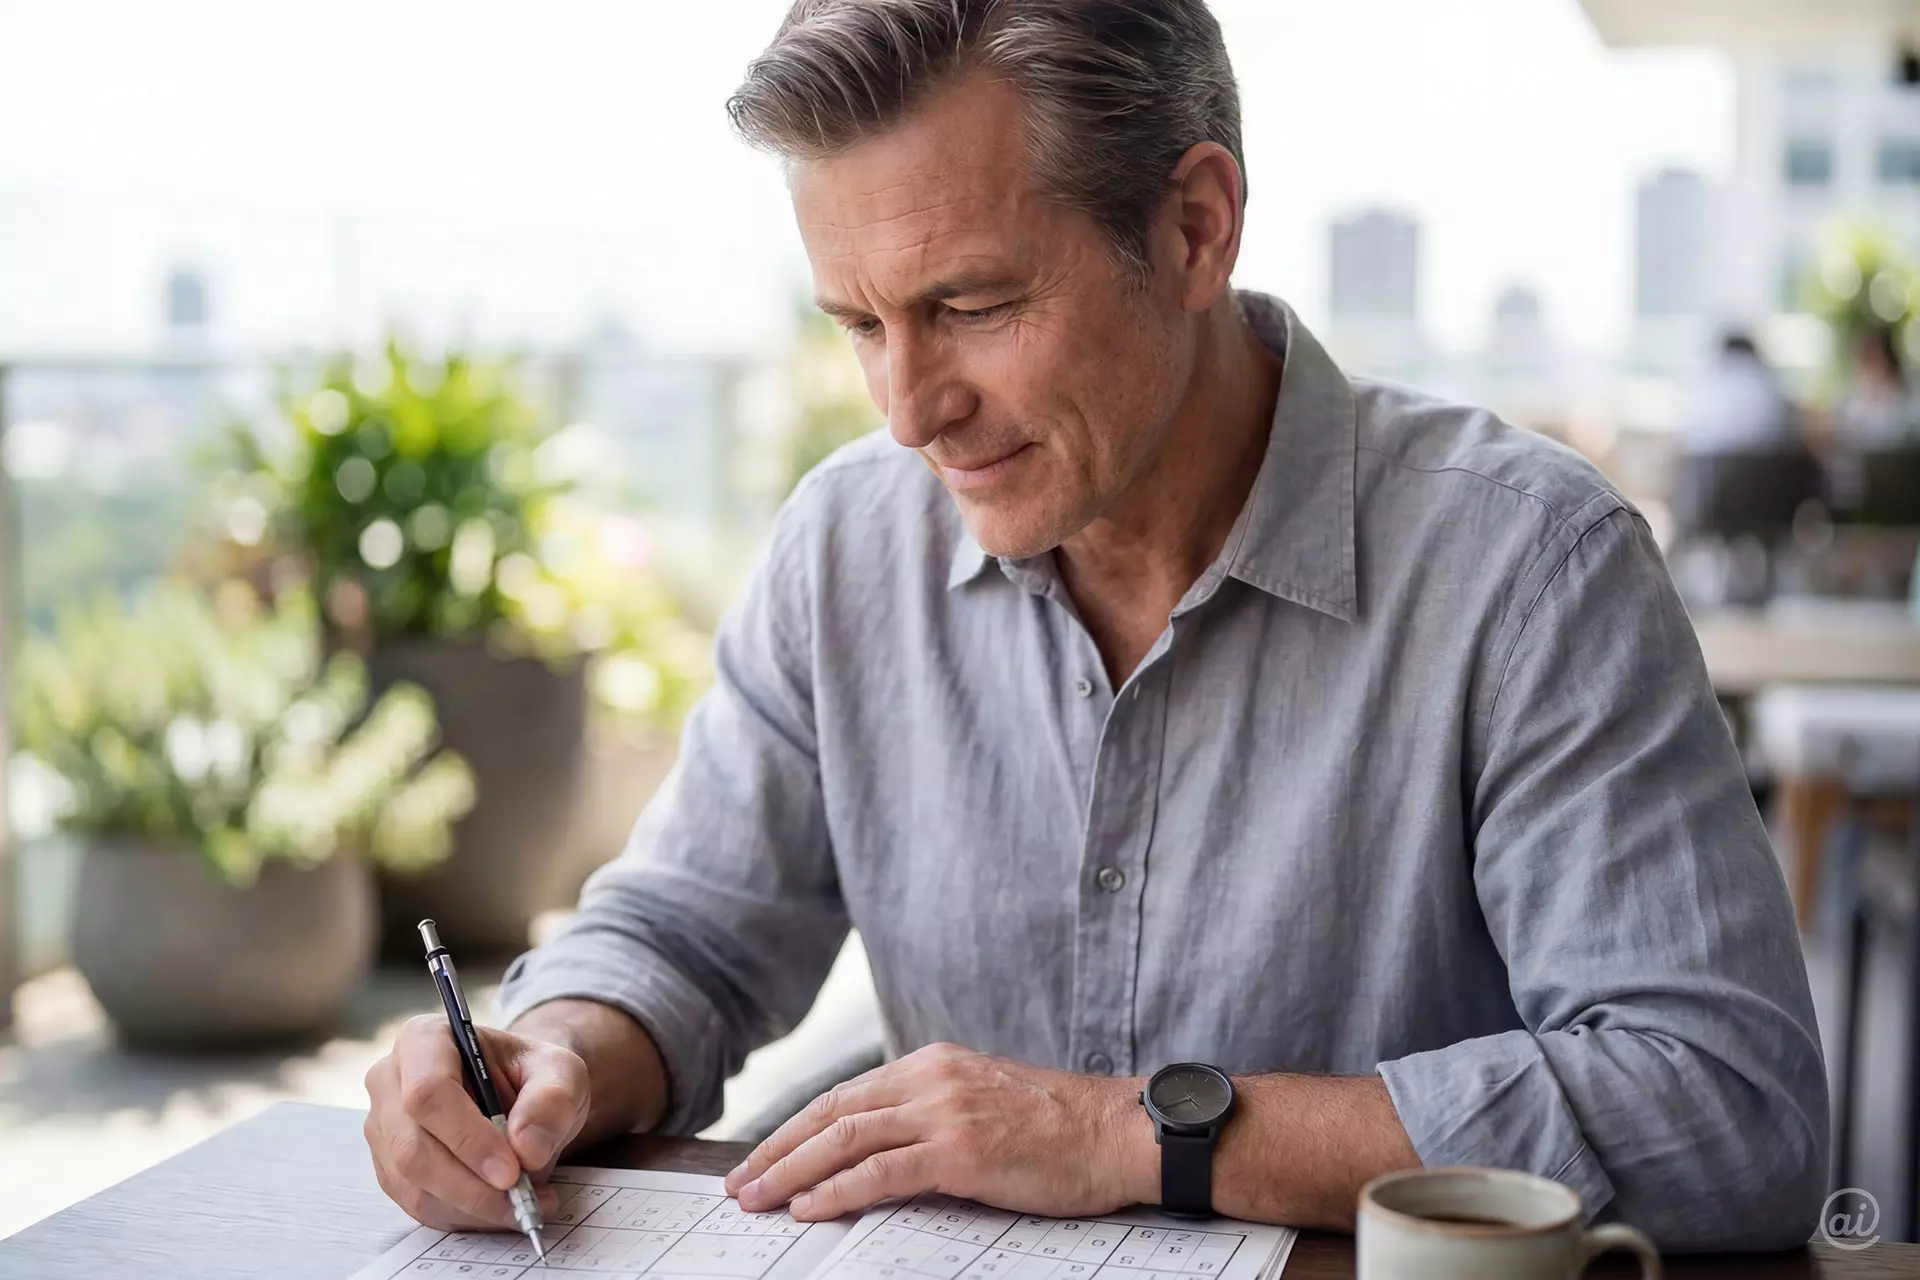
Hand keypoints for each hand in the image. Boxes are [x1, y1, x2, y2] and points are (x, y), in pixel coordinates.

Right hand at [364, 1013, 589, 1230]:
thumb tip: (527, 1148)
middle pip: (413, 1147)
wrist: (521, 1095)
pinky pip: (419, 1205)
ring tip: (524, 1204)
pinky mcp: (391, 1169)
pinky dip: (464, 1216)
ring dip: (472, 1207)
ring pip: (413, 1185)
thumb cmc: (533, 1075)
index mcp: (424, 1039)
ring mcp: (384, 1129)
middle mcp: (390, 1082)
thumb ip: (552, 1100)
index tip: (512, 1170)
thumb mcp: (561, 1072)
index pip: (428, 1092)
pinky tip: (501, 1209)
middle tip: (522, 1199)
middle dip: (471, 1185)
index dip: (467, 1137)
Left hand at [723, 1043, 1148, 1221]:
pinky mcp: (962, 1150)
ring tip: (757, 1199)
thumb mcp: (984, 1103)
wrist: (1119, 1132)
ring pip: (845, 1138)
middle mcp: (931, 1078)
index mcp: (933, 1064)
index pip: (845, 1095)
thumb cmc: (1060, 1129)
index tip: (761, 1158)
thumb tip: (879, 1152)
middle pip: (831, 1112)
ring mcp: (945, 1111)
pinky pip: (882, 1171)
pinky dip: (837, 1190)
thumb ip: (932, 1115)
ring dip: (791, 1171)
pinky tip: (810, 1208)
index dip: (795, 1129)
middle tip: (739, 1185)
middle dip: (777, 1150)